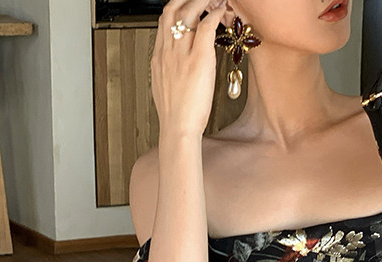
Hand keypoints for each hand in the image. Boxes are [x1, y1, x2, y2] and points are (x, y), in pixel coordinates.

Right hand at [152, 0, 228, 138]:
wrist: (177, 129)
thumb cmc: (176, 115)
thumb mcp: (166, 87)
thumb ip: (171, 71)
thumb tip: (179, 66)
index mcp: (159, 57)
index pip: (164, 21)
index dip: (177, 8)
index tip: (188, 6)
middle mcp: (167, 51)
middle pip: (172, 9)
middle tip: (203, 0)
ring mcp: (181, 54)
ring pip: (188, 12)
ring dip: (202, 1)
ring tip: (215, 1)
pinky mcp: (198, 61)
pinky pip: (205, 27)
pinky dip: (214, 15)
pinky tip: (222, 12)